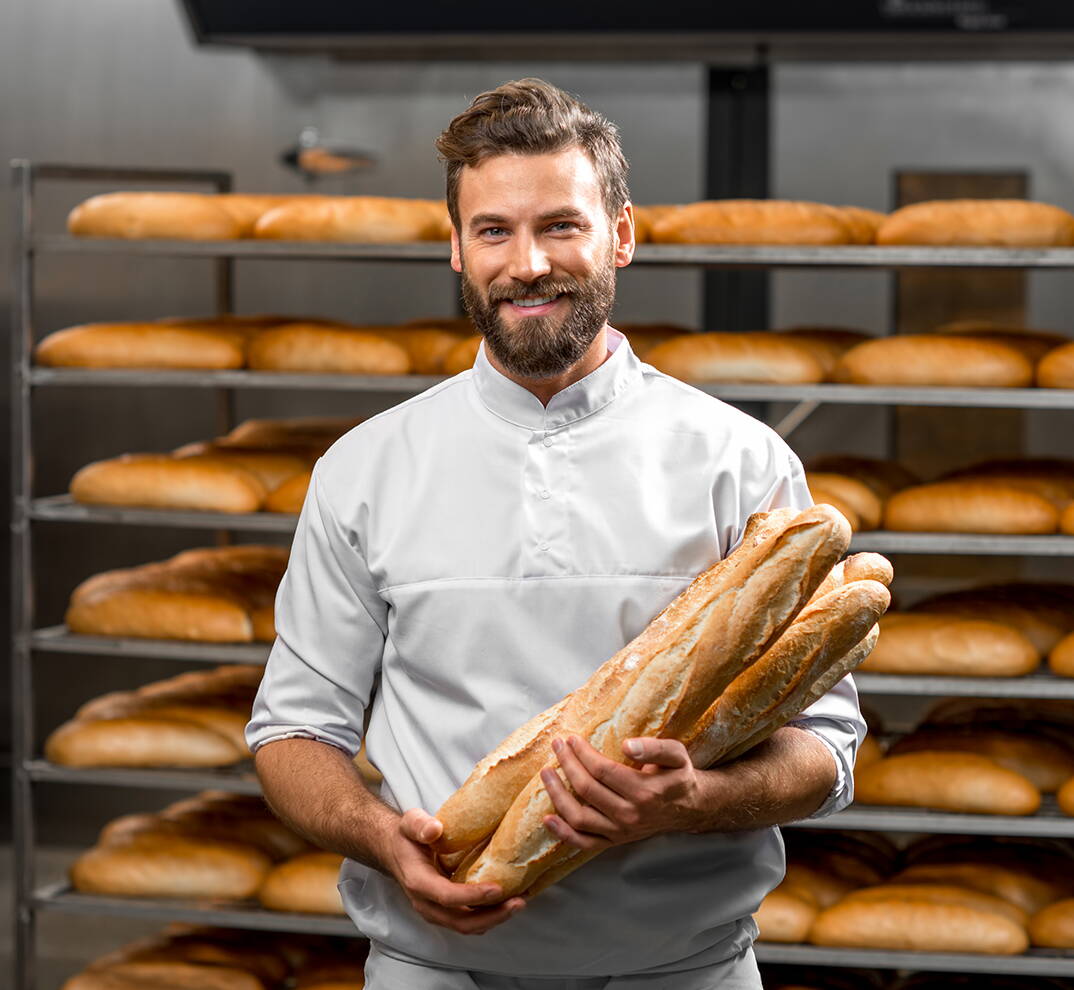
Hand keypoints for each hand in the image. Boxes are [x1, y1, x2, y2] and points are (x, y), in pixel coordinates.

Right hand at [380, 808, 525, 933]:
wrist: (395, 851)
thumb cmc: (406, 836)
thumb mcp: (410, 822)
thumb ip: (420, 824)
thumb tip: (434, 829)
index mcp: (418, 882)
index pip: (447, 896)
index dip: (473, 896)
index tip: (497, 888)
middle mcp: (426, 904)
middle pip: (461, 921)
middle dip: (492, 916)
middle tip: (519, 902)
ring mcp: (435, 911)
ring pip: (466, 926)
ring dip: (494, 919)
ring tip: (519, 903)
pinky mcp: (445, 912)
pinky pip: (468, 921)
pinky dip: (489, 916)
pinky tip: (507, 902)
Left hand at [540, 735, 703, 850]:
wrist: (688, 808)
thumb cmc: (678, 775)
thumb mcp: (676, 754)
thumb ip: (654, 748)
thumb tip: (627, 745)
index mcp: (645, 791)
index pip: (602, 770)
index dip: (582, 753)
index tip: (571, 738)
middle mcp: (630, 815)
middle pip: (587, 789)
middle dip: (567, 764)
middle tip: (557, 745)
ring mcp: (620, 831)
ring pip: (580, 817)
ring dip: (557, 795)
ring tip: (546, 773)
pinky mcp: (614, 841)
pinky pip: (584, 843)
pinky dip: (563, 834)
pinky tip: (548, 818)